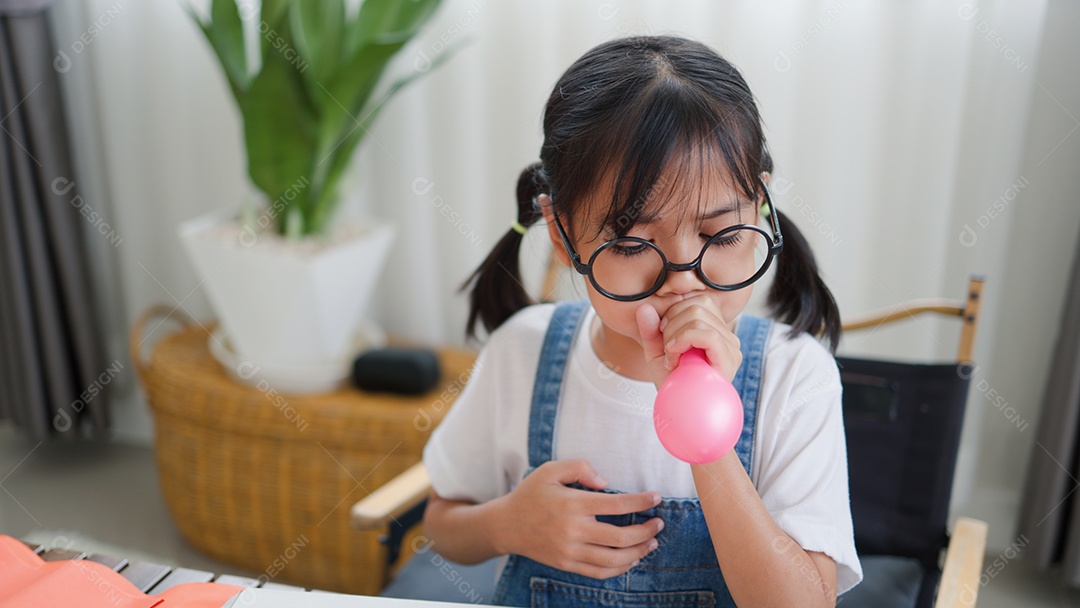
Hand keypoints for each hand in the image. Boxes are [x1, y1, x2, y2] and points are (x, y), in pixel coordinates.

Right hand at [492, 459, 663, 578]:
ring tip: (652, 543)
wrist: (505, 525)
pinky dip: (620, 568)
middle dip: (646, 531)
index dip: (641, 501)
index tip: (656, 498)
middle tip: (659, 523)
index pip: (616, 504)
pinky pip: (599, 572)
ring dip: (638, 552)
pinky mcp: (567, 564)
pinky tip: (631, 559)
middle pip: (621, 537)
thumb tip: (606, 483)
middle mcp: (573, 530)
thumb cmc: (531, 494)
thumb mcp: (550, 470)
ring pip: (613, 559)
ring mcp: (570, 551)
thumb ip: (580, 467)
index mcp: (573, 504)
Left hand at [635, 294, 741, 387]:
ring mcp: (731, 345)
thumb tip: (644, 306)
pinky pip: (706, 334)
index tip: (662, 334)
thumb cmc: (672, 384)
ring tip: (670, 356)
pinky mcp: (729, 358)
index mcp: (715, 328)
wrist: (681, 414)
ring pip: (698, 315)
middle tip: (666, 348)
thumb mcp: (655, 353)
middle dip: (671, 323)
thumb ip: (650, 330)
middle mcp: (727, 334)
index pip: (698, 299)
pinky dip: (683, 341)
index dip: (674, 311)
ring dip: (674, 335)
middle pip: (697, 304)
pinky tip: (674, 358)